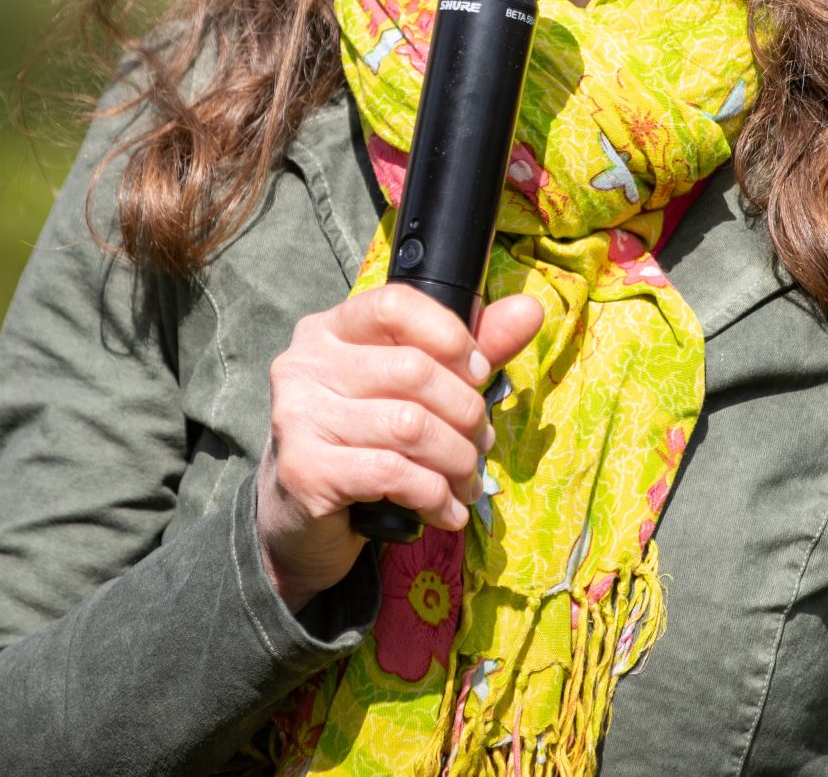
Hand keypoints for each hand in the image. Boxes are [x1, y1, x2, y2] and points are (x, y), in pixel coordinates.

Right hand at [255, 284, 545, 611]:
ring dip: (457, 461)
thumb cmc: (360, 445)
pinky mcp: (305, 471)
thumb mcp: (409, 392)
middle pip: (413, 370)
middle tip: (481, 443)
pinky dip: (436, 496)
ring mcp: (298, 418)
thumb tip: (529, 310)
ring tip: (468, 481)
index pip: (394, 305)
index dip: (450, 335)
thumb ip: (463, 353)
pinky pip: (394, 474)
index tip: (478, 372)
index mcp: (328, 331)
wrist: (299, 523)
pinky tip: (446, 510)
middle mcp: (304, 365)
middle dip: (466, 413)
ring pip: (410, 426)